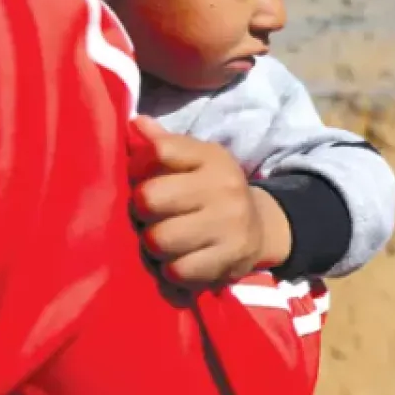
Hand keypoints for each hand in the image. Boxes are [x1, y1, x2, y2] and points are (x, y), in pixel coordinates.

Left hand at [128, 116, 290, 286]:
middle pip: (150, 198)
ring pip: (159, 239)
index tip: (141, 179)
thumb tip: (135, 123)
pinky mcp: (231, 258)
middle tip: (152, 218)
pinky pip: (178, 270)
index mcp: (211, 157)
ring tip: (165, 243)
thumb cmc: (211, 191)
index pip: (159, 151)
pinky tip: (180, 262)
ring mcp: (230, 224)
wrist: (260, 228)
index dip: (137, 167)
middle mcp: (224, 187)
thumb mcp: (194, 161)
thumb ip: (163, 144)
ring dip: (154, 246)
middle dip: (143, 213)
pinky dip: (172, 271)